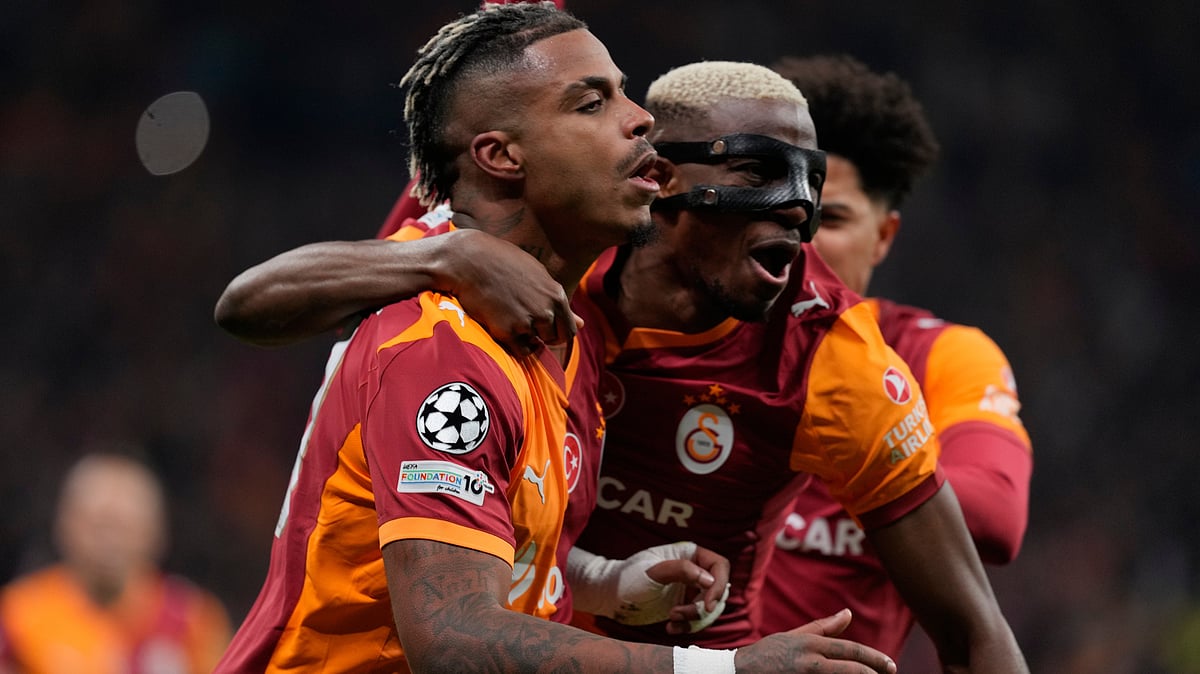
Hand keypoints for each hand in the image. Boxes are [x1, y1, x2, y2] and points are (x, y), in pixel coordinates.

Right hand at [443, 229, 580, 355]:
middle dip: (542, 336)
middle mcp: (545, 310)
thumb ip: (558, 302)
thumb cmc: (503, 263)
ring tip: (509, 315)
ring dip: (525, 337)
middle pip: (554, 339)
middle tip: (522, 320)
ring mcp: (526, 321)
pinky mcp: (506, 331)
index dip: (558, 333)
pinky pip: (520, 350)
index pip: (570, 329)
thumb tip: (583, 324)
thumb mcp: (537, 275)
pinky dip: (514, 344)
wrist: (469, 261)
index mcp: (556, 294)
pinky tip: (502, 325)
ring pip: (535, 344)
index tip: (545, 329)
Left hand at [623, 542, 730, 633]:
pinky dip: (687, 627)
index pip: (719, 566)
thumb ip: (681, 570)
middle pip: (717, 590)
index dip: (719, 585)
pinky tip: (670, 627)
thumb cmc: (628, 577)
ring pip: (709, 608)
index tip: (707, 605)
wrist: (611, 595)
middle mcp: (694, 570)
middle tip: (678, 613)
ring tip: (671, 618)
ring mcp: (689, 589)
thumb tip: (709, 579)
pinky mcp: (683, 606)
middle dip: (702, 607)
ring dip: (693, 618)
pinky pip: (697, 620)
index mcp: (689, 554)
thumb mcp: (653, 572)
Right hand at [734, 610, 896, 673]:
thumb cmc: (768, 653)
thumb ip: (824, 627)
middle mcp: (809, 662)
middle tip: (891, 673)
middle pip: (850, 669)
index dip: (874, 658)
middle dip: (874, 673)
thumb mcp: (795, 636)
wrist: (739, 672)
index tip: (891, 665)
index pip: (849, 650)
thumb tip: (848, 614)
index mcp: (809, 644)